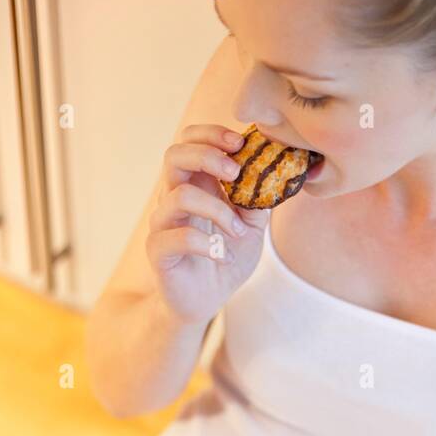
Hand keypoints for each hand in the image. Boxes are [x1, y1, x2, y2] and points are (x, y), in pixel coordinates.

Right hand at [145, 124, 269, 325]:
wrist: (207, 300)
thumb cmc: (225, 258)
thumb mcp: (252, 226)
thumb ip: (259, 199)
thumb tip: (276, 172)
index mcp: (194, 183)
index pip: (189, 141)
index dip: (211, 134)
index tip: (240, 144)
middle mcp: (173, 197)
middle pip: (174, 155)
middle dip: (208, 155)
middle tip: (235, 172)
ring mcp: (162, 223)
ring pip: (180, 196)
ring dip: (218, 210)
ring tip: (238, 231)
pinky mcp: (158, 250)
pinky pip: (178, 236)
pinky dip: (207, 243)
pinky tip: (222, 254)